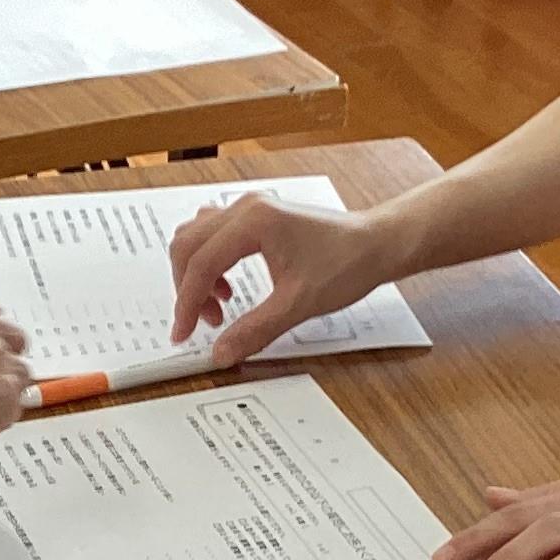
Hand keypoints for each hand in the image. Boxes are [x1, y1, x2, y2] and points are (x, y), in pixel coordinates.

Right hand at [167, 194, 403, 366]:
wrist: (376, 245)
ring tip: (220, 307)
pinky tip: (229, 287)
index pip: (200, 263)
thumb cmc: (347, 262)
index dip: (187, 303)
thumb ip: (255, 329)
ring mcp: (251, 209)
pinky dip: (211, 262)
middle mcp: (246, 208)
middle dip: (188, 289)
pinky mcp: (257, 217)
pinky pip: (214, 235)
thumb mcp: (298, 304)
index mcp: (253, 221)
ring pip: (197, 238)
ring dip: (197, 274)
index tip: (184, 333)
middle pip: (188, 246)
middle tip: (202, 324)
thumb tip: (222, 351)